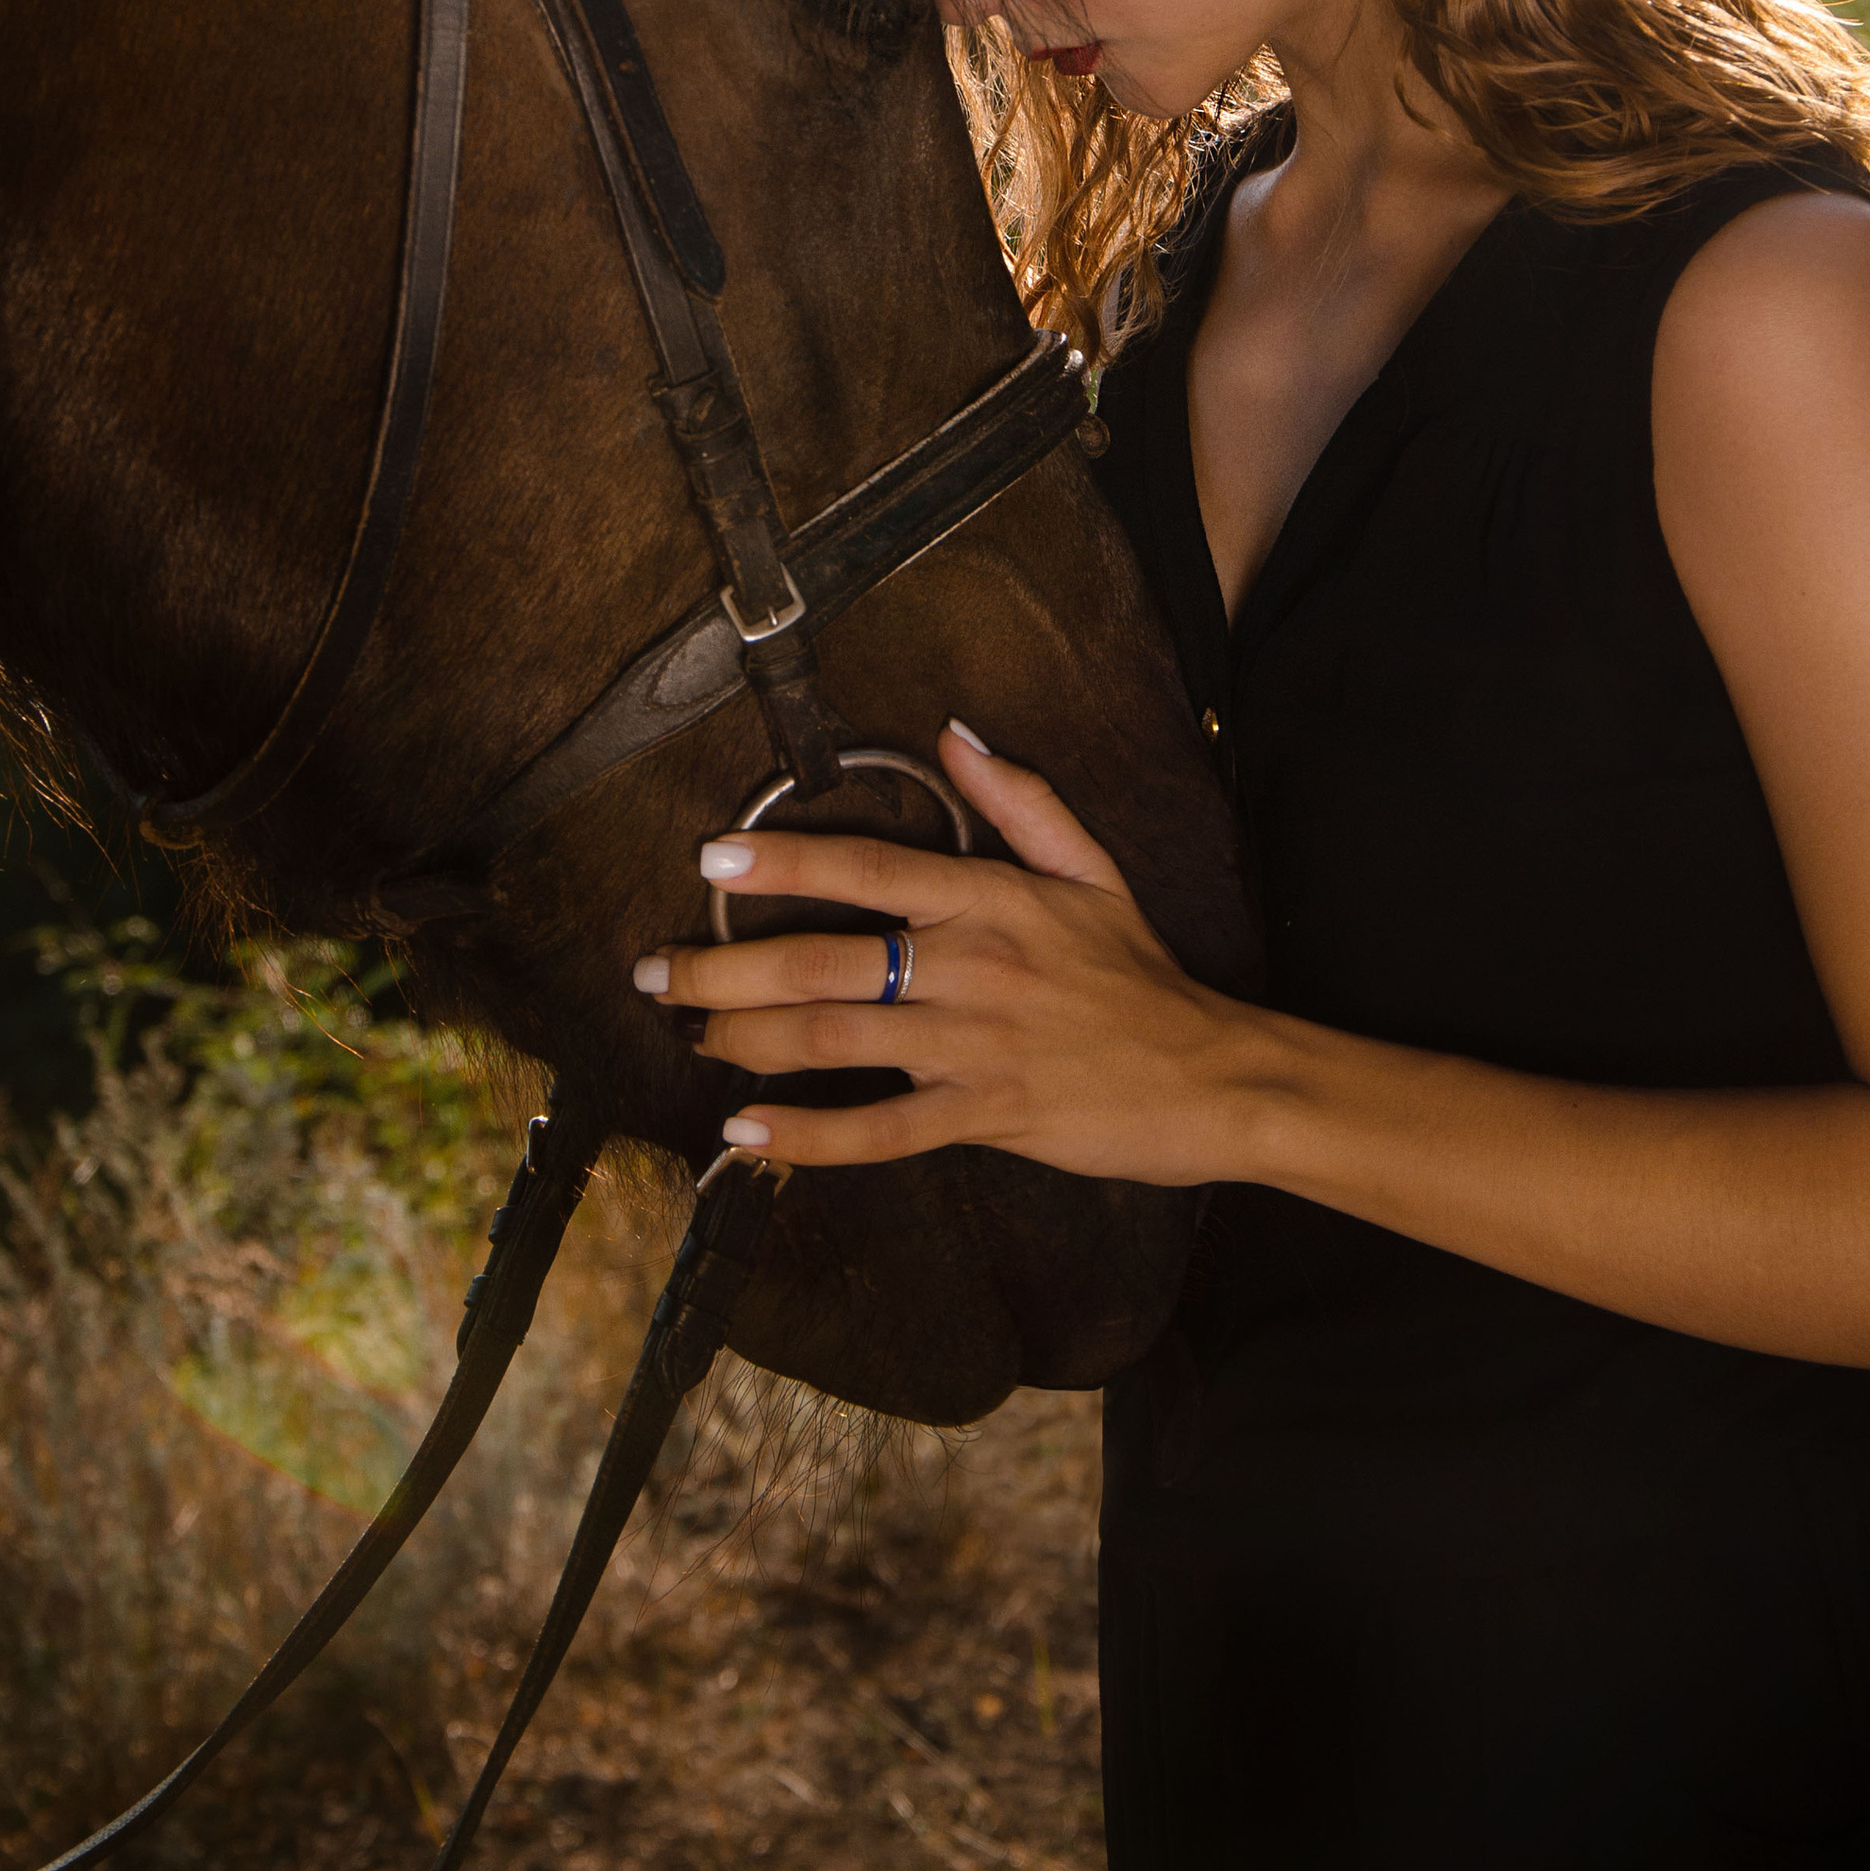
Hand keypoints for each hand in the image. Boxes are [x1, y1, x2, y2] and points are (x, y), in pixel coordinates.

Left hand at [630, 723, 1252, 1181]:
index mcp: (991, 900)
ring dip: (745, 1039)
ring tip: (689, 1034)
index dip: (785, 860)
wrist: (1212, 1075)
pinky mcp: (985, 1114)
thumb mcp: (1092, 872)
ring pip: (834, 1040)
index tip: (713, 857)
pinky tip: (747, 1136)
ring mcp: (974, 1044)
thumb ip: (1021, 802)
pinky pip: (880, 1131)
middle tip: (657, 972)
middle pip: (822, 960)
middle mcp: (971, 966)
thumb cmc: (1142, 978)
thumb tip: (959, 734)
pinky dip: (808, 1136)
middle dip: (724, 966)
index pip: (869, 867)